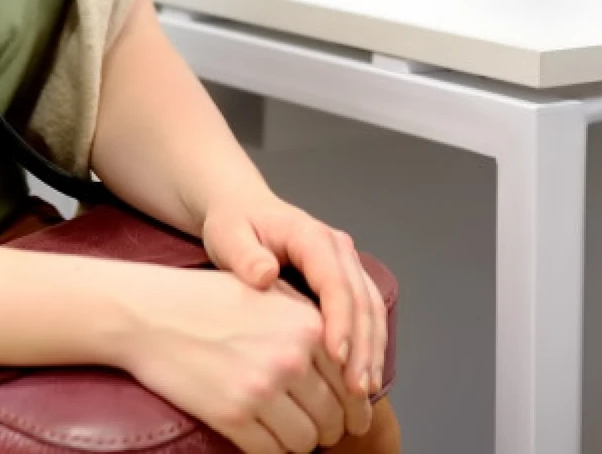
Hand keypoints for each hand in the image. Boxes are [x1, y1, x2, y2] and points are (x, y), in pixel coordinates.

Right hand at [110, 265, 357, 452]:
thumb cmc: (212, 301)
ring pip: (306, 440)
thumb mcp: (274, 296)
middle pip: (334, 416)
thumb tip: (348, 367)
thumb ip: (313, 328)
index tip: (353, 421)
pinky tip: (264, 439)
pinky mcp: (233, 415)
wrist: (152, 313)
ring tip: (289, 434)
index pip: (352, 383)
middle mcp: (293, 356)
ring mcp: (263, 387)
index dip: (355, 409)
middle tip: (320, 432)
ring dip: (301, 443)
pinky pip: (272, 452)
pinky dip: (273, 452)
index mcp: (309, 326)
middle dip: (330, 429)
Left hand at [199, 189, 387, 405]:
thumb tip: (265, 274)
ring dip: (372, 350)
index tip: (337, 357)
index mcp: (311, 237)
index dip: (340, 320)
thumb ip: (244, 254)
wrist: (243, 209)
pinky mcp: (346, 281)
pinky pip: (367, 314)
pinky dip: (369, 346)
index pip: (335, 281)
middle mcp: (338, 249)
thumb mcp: (229, 234)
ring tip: (364, 392)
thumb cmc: (233, 225)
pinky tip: (362, 377)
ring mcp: (346, 264)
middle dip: (364, 346)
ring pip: (372, 309)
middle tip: (356, 389)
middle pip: (363, 299)